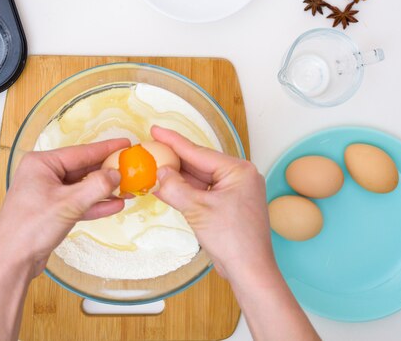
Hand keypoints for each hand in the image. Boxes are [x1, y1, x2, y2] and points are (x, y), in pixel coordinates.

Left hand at [0, 138, 129, 277]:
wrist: (13, 261)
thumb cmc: (31, 228)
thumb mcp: (69, 204)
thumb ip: (96, 187)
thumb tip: (116, 174)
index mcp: (41, 164)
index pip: (80, 152)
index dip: (106, 149)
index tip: (126, 144)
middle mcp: (43, 174)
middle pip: (83, 169)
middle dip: (107, 172)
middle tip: (131, 168)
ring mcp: (47, 193)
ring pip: (82, 187)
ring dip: (104, 190)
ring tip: (128, 189)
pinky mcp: (52, 210)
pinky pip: (78, 202)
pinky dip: (95, 204)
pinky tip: (115, 205)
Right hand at [151, 126, 272, 279]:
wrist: (250, 270)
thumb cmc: (233, 239)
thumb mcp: (198, 209)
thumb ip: (175, 187)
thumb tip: (159, 173)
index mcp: (238, 170)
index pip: (199, 152)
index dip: (174, 141)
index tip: (156, 130)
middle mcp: (238, 177)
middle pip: (199, 163)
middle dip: (174, 159)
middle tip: (151, 148)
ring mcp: (234, 192)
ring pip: (199, 179)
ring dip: (177, 177)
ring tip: (153, 167)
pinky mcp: (228, 206)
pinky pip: (202, 192)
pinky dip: (184, 191)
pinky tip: (165, 187)